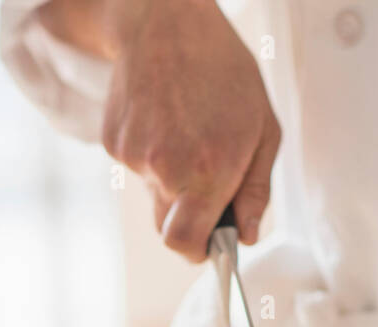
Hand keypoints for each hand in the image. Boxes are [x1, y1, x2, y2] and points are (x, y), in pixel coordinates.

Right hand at [83, 0, 279, 259]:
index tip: (208, 244)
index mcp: (207, 171)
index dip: (197, 251)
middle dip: (186, 213)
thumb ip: (256, 190)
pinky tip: (163, 117)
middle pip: (167, 226)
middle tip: (205, 175)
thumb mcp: (263, 129)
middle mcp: (166, 168)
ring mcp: (134, 156)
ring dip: (170, 176)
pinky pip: (136, 168)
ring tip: (185, 128)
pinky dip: (150, 153)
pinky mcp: (113, 143)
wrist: (167, 22)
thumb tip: (246, 235)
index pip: (184, 243)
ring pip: (153, 192)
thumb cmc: (224, 73)